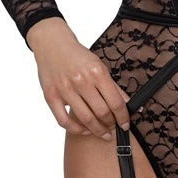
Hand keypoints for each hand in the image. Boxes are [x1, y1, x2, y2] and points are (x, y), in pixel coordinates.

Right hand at [30, 22, 130, 139]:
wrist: (52, 44)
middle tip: (113, 127)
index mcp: (96, 72)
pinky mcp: (51, 96)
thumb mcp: (99, 66)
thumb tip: (127, 103)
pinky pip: (64, 121)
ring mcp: (65, 89)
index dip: (123, 117)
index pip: (115, 102)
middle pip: (101, 112)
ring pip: (85, 119)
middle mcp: (81, 81)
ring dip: (97, 130)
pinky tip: (84, 130)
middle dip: (110, 124)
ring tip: (103, 132)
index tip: (125, 124)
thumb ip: (113, 86)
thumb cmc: (77, 56)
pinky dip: (76, 129)